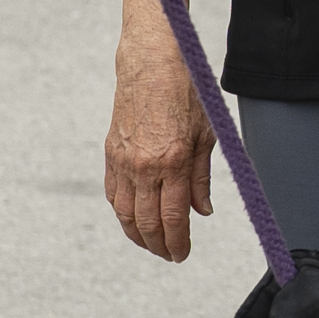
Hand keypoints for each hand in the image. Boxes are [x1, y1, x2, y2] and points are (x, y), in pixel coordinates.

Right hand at [103, 0, 216, 259]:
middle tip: (171, 255)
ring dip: (138, 235)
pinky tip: (134, 219)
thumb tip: (201, 212)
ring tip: (152, 244)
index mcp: (173, 162)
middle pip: (147, 224)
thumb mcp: (207, 134)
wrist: (152, 61)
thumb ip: (202, 177)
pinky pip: (113, 194)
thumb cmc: (187, 93)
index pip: (173, 219)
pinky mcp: (111, 152)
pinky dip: (123, 212)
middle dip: (159, 246)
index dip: (178, 244)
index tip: (183, 255)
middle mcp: (145, 166)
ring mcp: (124, 160)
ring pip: (125, 214)